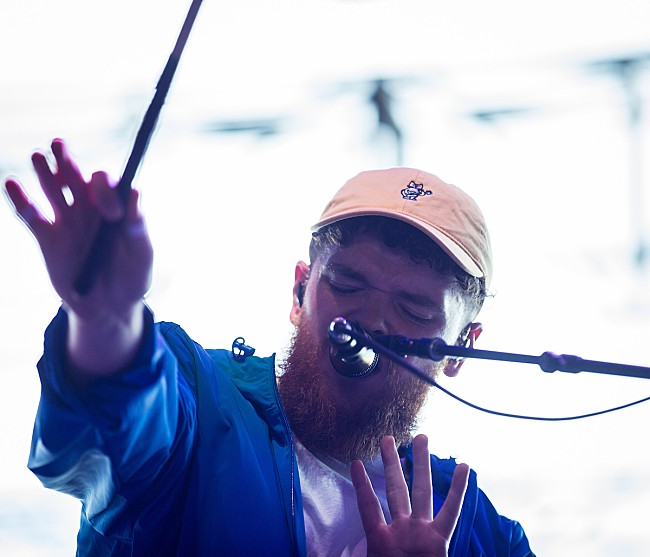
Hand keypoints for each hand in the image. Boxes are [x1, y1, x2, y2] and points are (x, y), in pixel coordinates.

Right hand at [4, 138, 152, 318]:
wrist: (110, 308)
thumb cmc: (133, 278)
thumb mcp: (142, 254)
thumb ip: (137, 225)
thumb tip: (136, 191)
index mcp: (115, 209)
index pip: (104, 184)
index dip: (104, 190)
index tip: (111, 213)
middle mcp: (89, 210)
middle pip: (75, 177)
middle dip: (67, 161)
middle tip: (59, 144)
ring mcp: (67, 222)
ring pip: (52, 190)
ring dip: (45, 173)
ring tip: (39, 156)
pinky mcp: (48, 240)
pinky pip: (31, 216)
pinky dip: (20, 201)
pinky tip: (11, 184)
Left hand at [351, 434, 468, 556]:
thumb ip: (353, 552)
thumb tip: (322, 553)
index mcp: (380, 539)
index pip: (368, 505)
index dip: (362, 484)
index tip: (356, 462)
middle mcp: (401, 531)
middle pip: (396, 489)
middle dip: (392, 463)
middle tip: (387, 438)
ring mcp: (420, 534)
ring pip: (422, 491)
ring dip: (422, 464)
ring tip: (422, 437)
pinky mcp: (438, 542)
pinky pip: (450, 512)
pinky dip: (457, 490)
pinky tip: (463, 468)